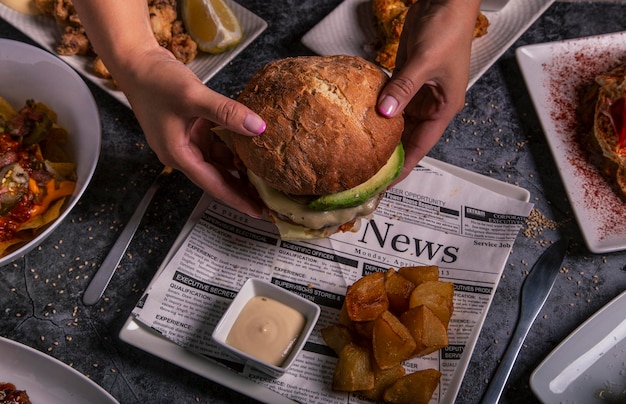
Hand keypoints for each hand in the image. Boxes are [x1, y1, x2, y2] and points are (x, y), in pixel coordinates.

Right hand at [118, 47, 265, 216]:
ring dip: (237, 171)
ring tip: (262, 180)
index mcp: (178, 154)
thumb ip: (227, 113)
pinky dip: (231, 149)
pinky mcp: (191, 128)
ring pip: (217, 162)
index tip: (257, 212)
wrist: (136, 60)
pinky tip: (248, 150)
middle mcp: (181, 152)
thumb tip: (258, 127)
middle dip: (240, 191)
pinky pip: (215, 145)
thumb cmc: (155, 80)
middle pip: (216, 178)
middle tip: (265, 202)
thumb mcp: (194, 96)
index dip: (237, 199)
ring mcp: (186, 140)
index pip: (213, 185)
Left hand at [377, 0, 479, 180]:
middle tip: (366, 170)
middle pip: (408, 137)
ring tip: (361, 151)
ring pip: (397, 120)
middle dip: (390, 154)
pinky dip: (377, 109)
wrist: (444, 1)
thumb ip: (404, 88)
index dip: (405, 166)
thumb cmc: (448, 29)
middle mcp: (431, 104)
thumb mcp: (425, 62)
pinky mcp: (404, 78)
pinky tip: (361, 119)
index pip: (422, 146)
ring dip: (382, 133)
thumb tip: (385, 113)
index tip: (387, 183)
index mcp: (444, 107)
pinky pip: (389, 100)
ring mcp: (416, 92)